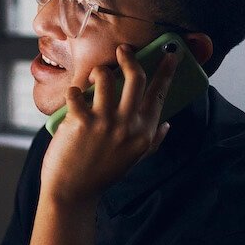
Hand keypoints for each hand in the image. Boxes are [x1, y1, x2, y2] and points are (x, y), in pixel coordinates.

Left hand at [40, 43, 178, 207]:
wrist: (73, 193)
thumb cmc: (102, 174)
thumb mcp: (133, 159)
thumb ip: (152, 141)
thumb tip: (167, 125)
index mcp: (143, 132)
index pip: (159, 94)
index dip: (166, 71)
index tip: (171, 53)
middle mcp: (127, 125)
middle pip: (136, 77)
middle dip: (130, 57)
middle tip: (123, 51)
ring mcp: (104, 122)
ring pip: (104, 77)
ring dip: (98, 71)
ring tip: (93, 76)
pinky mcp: (80, 121)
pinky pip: (76, 92)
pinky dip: (73, 91)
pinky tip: (73, 97)